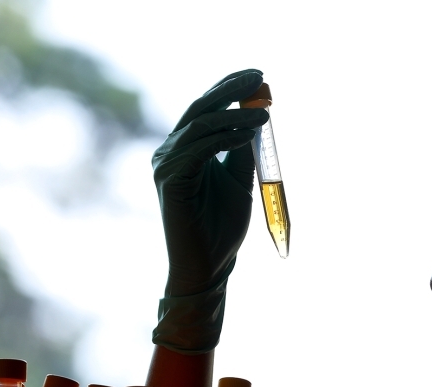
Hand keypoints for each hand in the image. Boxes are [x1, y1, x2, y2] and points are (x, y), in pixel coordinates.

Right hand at [152, 69, 267, 296]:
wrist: (208, 265)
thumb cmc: (222, 229)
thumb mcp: (239, 181)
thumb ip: (241, 151)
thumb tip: (255, 116)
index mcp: (185, 151)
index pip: (204, 109)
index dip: (228, 89)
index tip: (257, 76)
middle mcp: (170, 153)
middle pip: (199, 109)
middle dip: (230, 90)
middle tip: (259, 77)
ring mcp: (166, 165)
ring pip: (201, 127)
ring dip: (235, 116)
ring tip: (265, 115)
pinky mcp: (169, 180)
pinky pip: (200, 149)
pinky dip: (225, 138)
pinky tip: (249, 134)